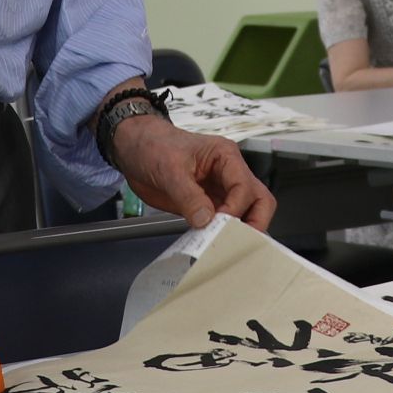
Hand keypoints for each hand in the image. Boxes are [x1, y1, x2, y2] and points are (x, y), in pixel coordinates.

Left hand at [111, 115, 274, 230]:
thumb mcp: (169, 169)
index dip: (235, 208)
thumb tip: (206, 221)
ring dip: (239, 231)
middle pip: (259, 200)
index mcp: (226, 157)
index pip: (245, 187)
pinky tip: (212, 244)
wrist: (133, 149)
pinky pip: (222, 222)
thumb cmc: (153, 146)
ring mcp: (219, 191)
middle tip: (240, 242)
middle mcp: (228, 174)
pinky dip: (221, 234)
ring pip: (245, 213)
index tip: (219, 224)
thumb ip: (189, 196)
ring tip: (225, 246)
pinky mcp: (206, 205)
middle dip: (255, 222)